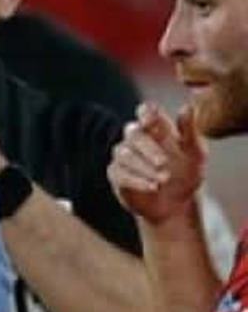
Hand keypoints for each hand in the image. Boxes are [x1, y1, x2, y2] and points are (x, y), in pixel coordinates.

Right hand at [108, 103, 206, 223]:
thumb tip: (187, 106)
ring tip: (163, 179)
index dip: (146, 113)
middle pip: (133, 133)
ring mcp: (124, 156)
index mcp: (156, 128)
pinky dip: (137, 180)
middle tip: (164, 162)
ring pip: (125, 155)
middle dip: (148, 148)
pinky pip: (120, 174)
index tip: (152, 120)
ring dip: (144, 167)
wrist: (177, 204)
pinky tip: (153, 187)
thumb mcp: (195, 153)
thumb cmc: (187, 174)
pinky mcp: (116, 175)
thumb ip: (190, 130)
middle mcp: (136, 139)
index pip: (145, 111)